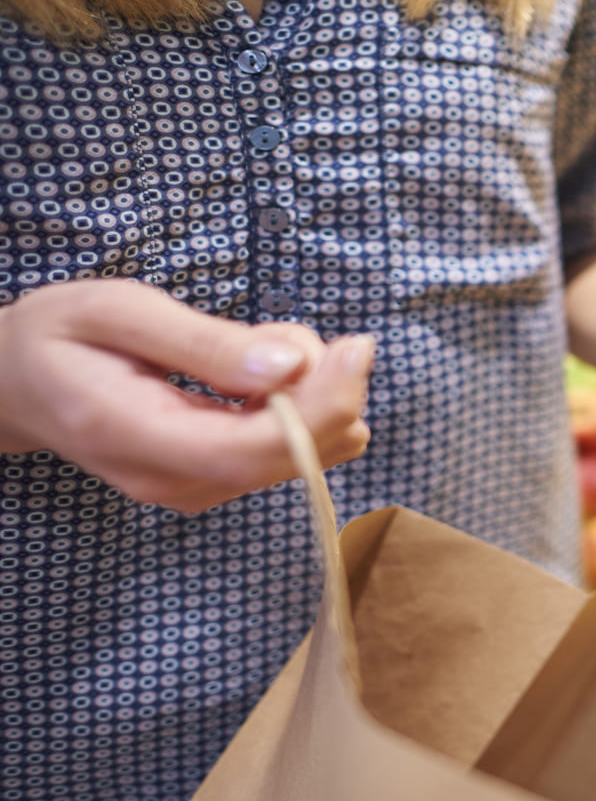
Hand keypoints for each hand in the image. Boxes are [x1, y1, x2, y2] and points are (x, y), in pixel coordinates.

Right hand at [0, 279, 374, 511]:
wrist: (16, 382)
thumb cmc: (62, 336)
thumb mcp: (119, 312)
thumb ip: (205, 342)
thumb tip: (291, 365)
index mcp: (134, 435)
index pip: (250, 449)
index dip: (320, 405)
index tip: (357, 348)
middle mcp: (169, 479)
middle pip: (287, 457)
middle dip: (328, 392)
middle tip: (316, 336)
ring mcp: (193, 489)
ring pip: (298, 455)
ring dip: (312, 396)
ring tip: (259, 346)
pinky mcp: (214, 481)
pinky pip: (286, 451)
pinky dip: (299, 407)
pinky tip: (263, 373)